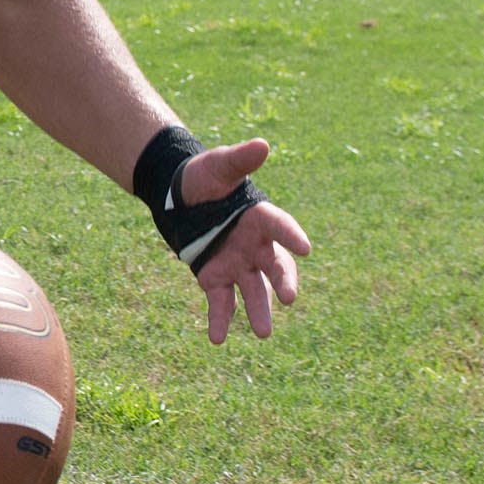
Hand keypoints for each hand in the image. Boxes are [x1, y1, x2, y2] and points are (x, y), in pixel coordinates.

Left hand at [180, 138, 311, 343]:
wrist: (178, 195)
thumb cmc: (203, 178)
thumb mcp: (217, 166)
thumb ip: (238, 159)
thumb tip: (262, 144)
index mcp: (259, 217)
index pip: (279, 226)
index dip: (291, 235)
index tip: (305, 247)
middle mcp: (255, 245)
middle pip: (274, 266)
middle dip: (282, 282)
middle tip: (289, 298)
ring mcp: (237, 263)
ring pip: (252, 291)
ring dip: (258, 312)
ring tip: (263, 334)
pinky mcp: (215, 277)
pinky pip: (221, 302)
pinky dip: (220, 320)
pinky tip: (217, 339)